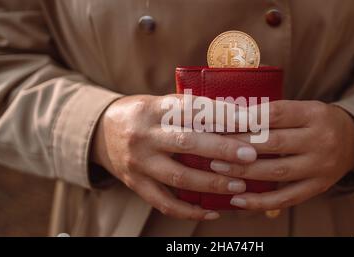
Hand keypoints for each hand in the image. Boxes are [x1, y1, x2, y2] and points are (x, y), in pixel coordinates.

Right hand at [91, 95, 257, 219]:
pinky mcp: (135, 184)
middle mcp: (143, 135)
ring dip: (212, 183)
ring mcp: (138, 162)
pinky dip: (189, 211)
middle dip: (222, 150)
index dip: (220, 114)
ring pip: (179, 176)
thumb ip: (189, 109)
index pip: (190, 108)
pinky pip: (164, 203)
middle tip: (250, 155)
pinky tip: (212, 211)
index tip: (248, 120)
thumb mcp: (159, 102)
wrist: (102, 132)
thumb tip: (236, 114)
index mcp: (152, 108)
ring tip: (240, 186)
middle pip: (187, 143)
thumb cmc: (143, 115)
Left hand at [209, 100, 353, 209]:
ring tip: (218, 168)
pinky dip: (260, 202)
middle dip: (239, 146)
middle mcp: (321, 140)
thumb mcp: (303, 108)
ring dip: (244, 172)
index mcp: (315, 114)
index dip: (247, 117)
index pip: (276, 114)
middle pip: (274, 143)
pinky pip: (286, 198)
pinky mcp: (318, 187)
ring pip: (277, 172)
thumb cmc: (315, 121)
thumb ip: (273, 113)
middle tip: (213, 147)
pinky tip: (238, 200)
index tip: (221, 121)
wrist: (353, 140)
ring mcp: (321, 166)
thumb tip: (229, 115)